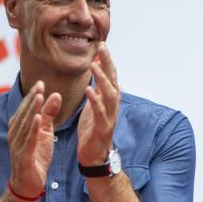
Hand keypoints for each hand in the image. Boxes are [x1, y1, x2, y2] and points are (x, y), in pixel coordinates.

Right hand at [8, 81, 61, 197]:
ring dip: (32, 110)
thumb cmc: (36, 157)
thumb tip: (55, 94)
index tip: (40, 82)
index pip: (26, 108)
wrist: (29, 185)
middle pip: (24, 113)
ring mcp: (17, 145)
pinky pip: (29, 140)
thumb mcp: (46, 133)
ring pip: (25, 124)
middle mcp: (15, 134)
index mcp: (19, 127)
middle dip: (32, 99)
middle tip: (40, 84)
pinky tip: (38, 118)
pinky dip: (33, 129)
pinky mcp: (23, 156)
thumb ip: (49, 114)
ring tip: (39, 96)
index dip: (32, 95)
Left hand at [77, 42, 119, 166]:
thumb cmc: (93, 131)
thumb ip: (97, 90)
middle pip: (113, 81)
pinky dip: (95, 101)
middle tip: (102, 47)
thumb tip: (98, 73)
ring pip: (109, 95)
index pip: (111, 76)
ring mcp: (109, 117)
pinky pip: (99, 113)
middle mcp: (113, 106)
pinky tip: (89, 91)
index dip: (107, 61)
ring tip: (94, 66)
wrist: (94, 156)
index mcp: (109, 100)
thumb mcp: (94, 107)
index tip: (101, 45)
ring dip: (103, 80)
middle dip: (108, 64)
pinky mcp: (102, 128)